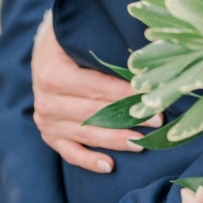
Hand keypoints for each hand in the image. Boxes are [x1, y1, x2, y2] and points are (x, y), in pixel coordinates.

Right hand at [32, 13, 161, 172]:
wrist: (47, 50)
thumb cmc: (73, 40)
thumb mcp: (84, 37)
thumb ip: (107, 49)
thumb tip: (146, 60)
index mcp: (53, 74)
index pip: (97, 87)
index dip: (126, 93)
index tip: (152, 97)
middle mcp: (45, 101)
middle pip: (94, 113)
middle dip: (128, 118)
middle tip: (156, 121)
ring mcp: (46, 121)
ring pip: (86, 134)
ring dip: (116, 140)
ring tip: (142, 143)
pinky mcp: (49, 134)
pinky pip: (70, 152)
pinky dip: (89, 160)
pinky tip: (109, 166)